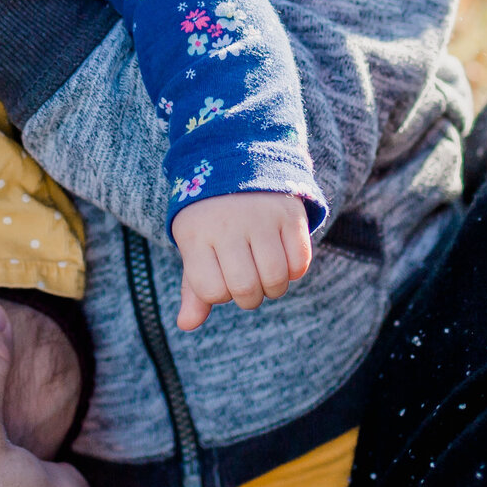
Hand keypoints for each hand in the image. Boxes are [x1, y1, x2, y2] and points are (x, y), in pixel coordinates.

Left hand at [168, 191, 312, 330]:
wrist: (238, 161)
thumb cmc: (210, 218)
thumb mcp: (194, 245)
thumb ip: (193, 288)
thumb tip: (186, 325)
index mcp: (196, 234)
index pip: (211, 291)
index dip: (218, 293)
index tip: (218, 275)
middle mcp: (228, 225)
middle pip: (245, 289)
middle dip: (248, 296)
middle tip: (246, 278)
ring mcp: (261, 218)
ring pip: (276, 279)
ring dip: (273, 286)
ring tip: (264, 270)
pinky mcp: (290, 214)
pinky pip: (300, 263)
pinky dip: (294, 270)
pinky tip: (282, 255)